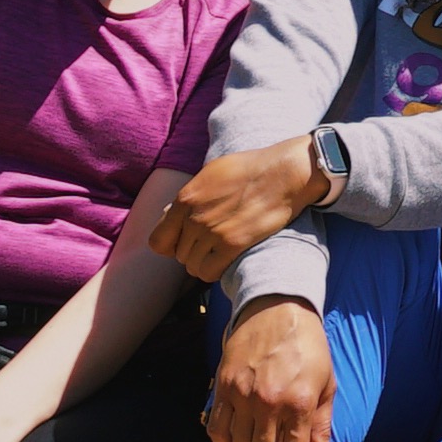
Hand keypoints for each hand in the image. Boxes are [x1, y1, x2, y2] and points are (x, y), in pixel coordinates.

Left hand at [154, 140, 330, 283]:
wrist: (283, 172)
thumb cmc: (250, 169)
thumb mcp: (210, 174)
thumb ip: (189, 197)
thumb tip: (169, 214)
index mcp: (185, 199)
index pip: (158, 241)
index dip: (171, 245)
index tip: (186, 243)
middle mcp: (194, 217)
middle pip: (179, 255)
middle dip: (194, 252)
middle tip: (214, 242)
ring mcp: (213, 232)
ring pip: (193, 267)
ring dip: (206, 262)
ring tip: (222, 251)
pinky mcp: (233, 244)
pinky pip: (208, 272)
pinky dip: (215, 271)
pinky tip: (227, 260)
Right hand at [208, 296, 337, 441]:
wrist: (278, 308)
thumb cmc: (309, 348)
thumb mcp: (326, 384)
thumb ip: (321, 425)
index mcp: (299, 404)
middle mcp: (269, 403)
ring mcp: (242, 395)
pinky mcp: (223, 386)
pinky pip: (218, 428)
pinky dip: (225, 441)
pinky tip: (236, 440)